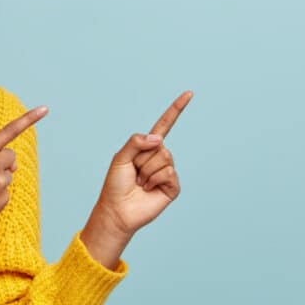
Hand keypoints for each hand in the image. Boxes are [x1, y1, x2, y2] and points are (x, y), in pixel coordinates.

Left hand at [89, 90, 192, 241]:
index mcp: (147, 147)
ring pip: (165, 158)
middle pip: (160, 145)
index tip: (189, 94)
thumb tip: (158, 138)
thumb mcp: (120, 157)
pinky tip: (149, 189)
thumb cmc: (115, 185)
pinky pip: (169, 173)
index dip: (176, 109)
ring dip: (147, 171)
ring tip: (140, 183)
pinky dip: (155, 180)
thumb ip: (136, 142)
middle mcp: (159, 157)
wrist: (118, 210)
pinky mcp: (172, 186)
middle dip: (143, 159)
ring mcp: (167, 172)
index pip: (164, 125)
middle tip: (134, 173)